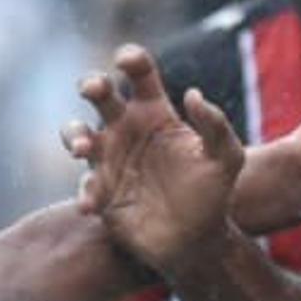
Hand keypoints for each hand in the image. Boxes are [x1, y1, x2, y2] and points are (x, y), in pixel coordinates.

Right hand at [65, 44, 242, 275]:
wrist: (195, 241)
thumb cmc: (213, 194)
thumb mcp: (227, 159)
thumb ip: (216, 125)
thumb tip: (193, 94)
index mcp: (155, 112)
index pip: (140, 75)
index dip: (131, 59)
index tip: (126, 60)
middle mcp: (127, 129)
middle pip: (101, 95)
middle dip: (92, 84)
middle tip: (93, 88)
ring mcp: (109, 159)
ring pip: (78, 135)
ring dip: (74, 135)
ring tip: (81, 148)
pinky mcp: (100, 191)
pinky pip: (85, 186)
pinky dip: (85, 193)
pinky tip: (90, 206)